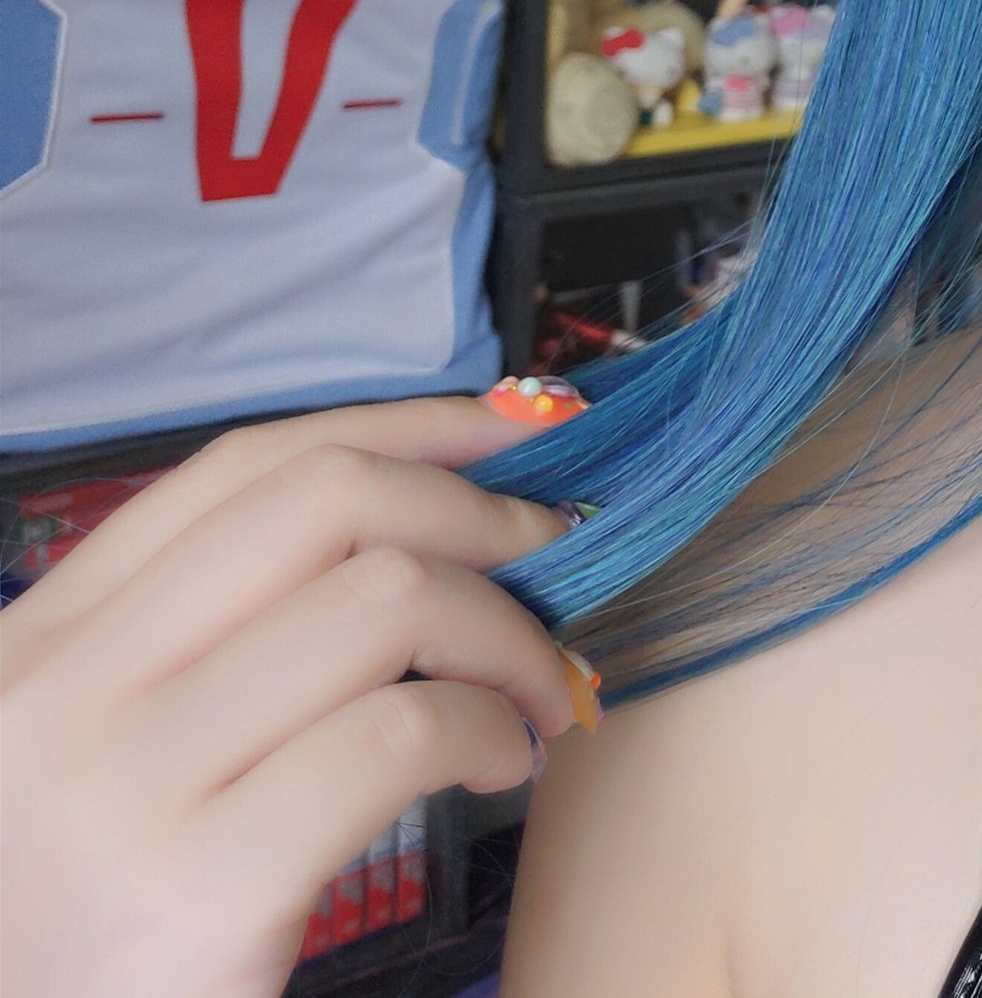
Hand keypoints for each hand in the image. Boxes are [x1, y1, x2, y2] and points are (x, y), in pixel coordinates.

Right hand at [0, 393, 596, 997]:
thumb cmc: (96, 931)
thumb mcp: (110, 758)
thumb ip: (214, 643)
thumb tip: (423, 524)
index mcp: (38, 647)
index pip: (241, 468)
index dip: (404, 428)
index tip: (517, 429)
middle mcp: (61, 696)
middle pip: (325, 501)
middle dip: (477, 509)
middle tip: (552, 562)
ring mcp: (124, 786)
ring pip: (385, 599)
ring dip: (507, 633)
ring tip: (535, 694)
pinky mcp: (201, 884)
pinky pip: (404, 732)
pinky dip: (492, 729)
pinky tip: (502, 765)